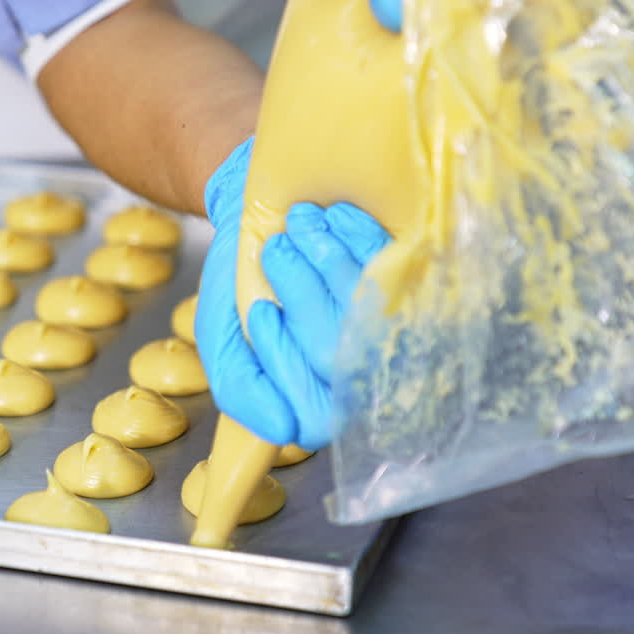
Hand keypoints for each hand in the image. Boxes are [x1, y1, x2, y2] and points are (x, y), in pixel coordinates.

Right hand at [196, 137, 391, 449]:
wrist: (258, 204)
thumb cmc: (241, 278)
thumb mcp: (220, 334)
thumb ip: (240, 387)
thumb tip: (282, 429)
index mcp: (316, 393)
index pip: (317, 415)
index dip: (285, 363)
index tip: (260, 309)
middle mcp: (361, 366)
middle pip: (340, 358)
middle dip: (301, 294)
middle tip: (276, 252)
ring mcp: (391, 323)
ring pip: (366, 311)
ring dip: (323, 260)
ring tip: (298, 226)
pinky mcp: (414, 276)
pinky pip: (394, 266)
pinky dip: (355, 234)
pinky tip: (331, 217)